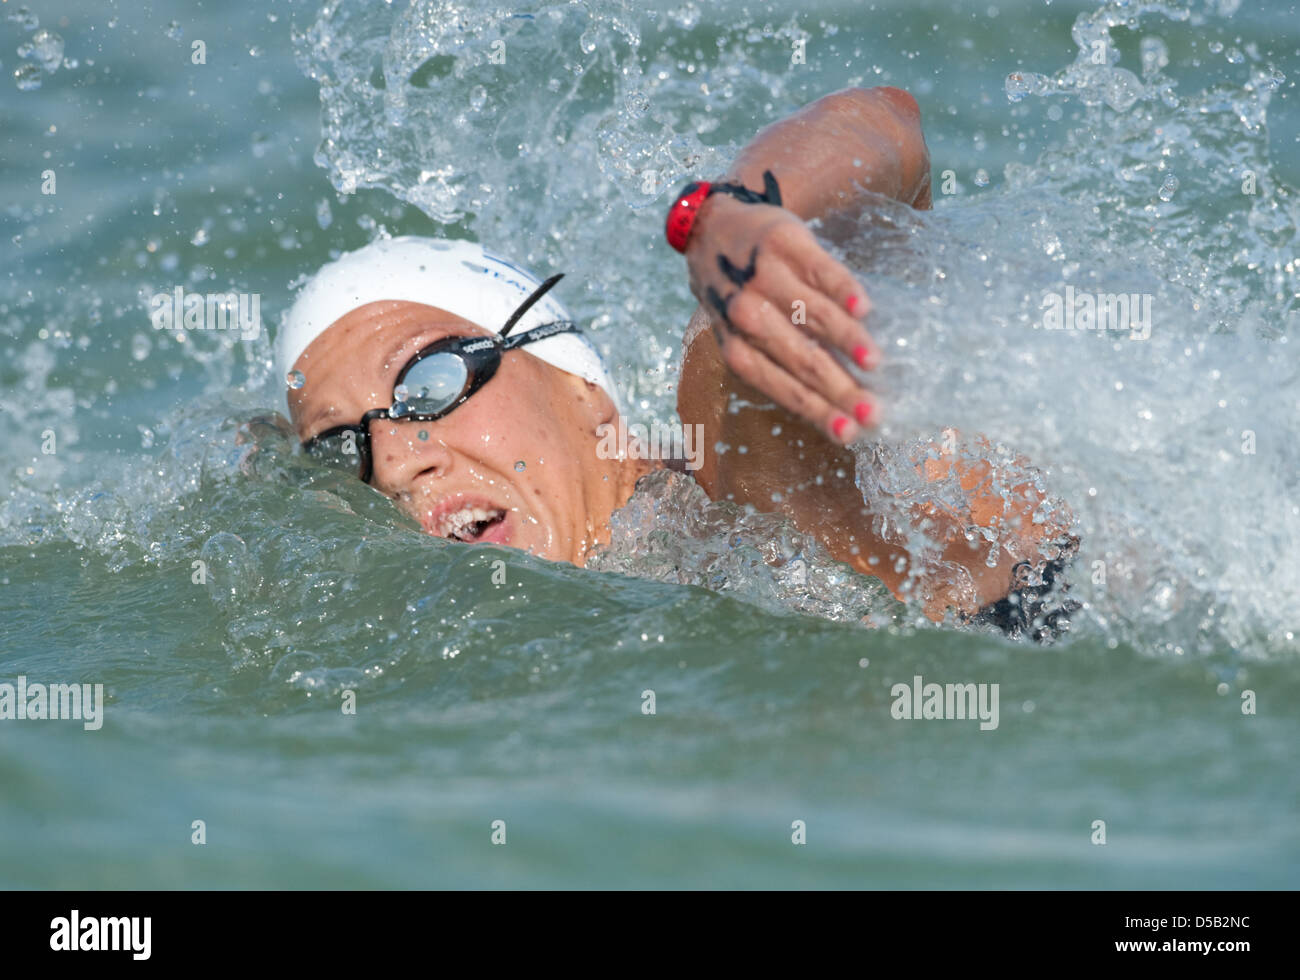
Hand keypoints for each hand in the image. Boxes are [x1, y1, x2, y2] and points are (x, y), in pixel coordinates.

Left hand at [684, 192, 879, 444]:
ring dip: (847, 341)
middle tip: (873, 412)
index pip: (781, 385)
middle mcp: (746, 313)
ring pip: (813, 315)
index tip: (848, 433)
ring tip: (875, 363)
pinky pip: (821, 270)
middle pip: (801, 358)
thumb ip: (776, 359)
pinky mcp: (784, 242)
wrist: (714, 228)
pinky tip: (864, 309)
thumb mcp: (739, 332)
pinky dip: (842, 290)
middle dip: (839, 389)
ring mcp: (765, 276)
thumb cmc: (738, 295)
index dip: (816, 410)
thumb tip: (835, 401)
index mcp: (735, 345)